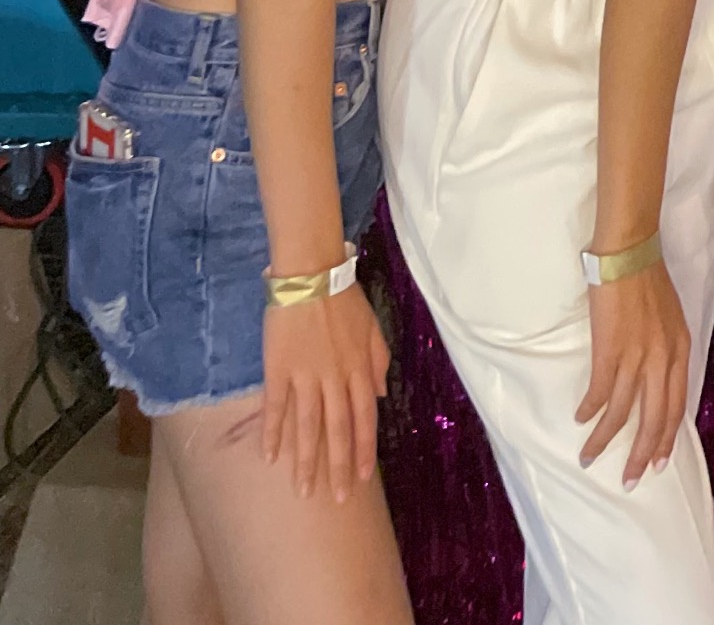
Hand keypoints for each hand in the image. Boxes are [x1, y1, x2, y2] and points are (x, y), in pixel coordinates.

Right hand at [261, 283, 388, 502]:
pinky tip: (269, 457)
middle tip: (335, 500)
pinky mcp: (279, 370)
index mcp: (360, 368)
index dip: (364, 450)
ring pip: (309, 426)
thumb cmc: (344, 300)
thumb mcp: (373, 328)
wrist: (311, 276)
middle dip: (338, 467)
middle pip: (339, 430)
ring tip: (304, 490)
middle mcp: (336, 378)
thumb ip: (379, 361)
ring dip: (306, 461)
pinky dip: (273, 433)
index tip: (362, 479)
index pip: (365, 418)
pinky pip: (276, 408)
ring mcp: (307, 375)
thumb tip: (380, 393)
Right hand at [576, 258, 690, 487]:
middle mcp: (663, 358)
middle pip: (654, 419)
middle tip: (630, 480)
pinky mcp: (610, 349)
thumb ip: (667, 349)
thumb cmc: (648, 280)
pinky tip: (581, 418)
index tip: (658, 463)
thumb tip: (656, 379)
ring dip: (604, 439)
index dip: (666, 438)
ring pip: (622, 413)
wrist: (629, 252)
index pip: (677, 406)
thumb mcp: (670, 318)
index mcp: (680, 350)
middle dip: (641, 455)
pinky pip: (599, 392)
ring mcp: (636, 355)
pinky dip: (590, 411)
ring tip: (590, 456)